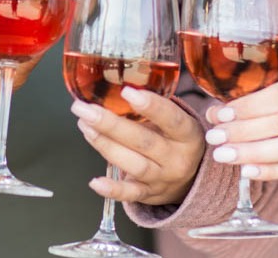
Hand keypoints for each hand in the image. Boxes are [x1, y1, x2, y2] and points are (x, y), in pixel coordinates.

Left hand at [72, 88, 204, 204]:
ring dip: (105, 146)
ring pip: (134, 165)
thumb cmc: (176, 141)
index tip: (127, 92)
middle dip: (110, 124)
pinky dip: (112, 190)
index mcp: (187, 134)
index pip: (172, 119)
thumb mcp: (177, 122)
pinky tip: (95, 181)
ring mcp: (163, 178)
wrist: (192, 180)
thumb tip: (116, 84)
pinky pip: (130, 194)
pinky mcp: (149, 194)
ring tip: (85, 127)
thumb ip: (154, 108)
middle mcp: (176, 158)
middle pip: (144, 141)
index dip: (151, 106)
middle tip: (85, 109)